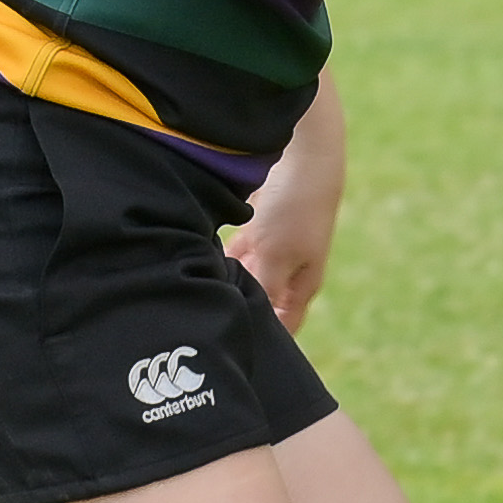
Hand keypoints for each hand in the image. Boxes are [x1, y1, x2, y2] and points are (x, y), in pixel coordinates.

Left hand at [225, 80, 345, 327]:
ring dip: (227, 279)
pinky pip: (237, 249)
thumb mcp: (276, 256)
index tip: (234, 347)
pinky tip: (201, 257)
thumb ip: (264, 289)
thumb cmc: (295, 210)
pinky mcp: (260, 225)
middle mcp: (289, 270)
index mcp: (301, 285)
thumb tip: (253, 325)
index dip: (263, 341)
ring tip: (197, 288)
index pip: (282, 326)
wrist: (306, 155)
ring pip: (245, 275)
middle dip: (237, 307)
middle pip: (260, 301)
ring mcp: (275, 246)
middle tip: (205, 315)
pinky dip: (224, 254)